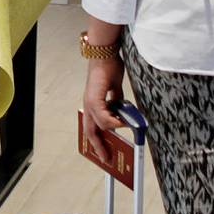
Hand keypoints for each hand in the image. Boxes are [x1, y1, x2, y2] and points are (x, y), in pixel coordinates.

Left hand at [77, 46, 126, 165]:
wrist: (105, 54)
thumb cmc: (109, 68)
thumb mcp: (115, 90)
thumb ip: (117, 103)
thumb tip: (124, 114)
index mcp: (92, 104)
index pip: (92, 127)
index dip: (98, 141)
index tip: (105, 152)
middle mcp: (89, 105)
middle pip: (90, 132)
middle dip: (99, 148)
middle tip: (107, 159)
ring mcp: (90, 103)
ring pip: (98, 126)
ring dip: (111, 134)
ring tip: (121, 140)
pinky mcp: (94, 99)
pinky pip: (103, 118)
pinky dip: (113, 123)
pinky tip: (122, 124)